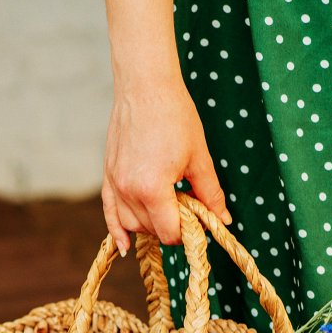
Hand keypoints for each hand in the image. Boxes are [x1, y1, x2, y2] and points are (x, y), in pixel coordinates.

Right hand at [101, 75, 232, 253]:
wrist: (145, 86)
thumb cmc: (175, 116)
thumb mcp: (198, 158)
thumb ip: (209, 194)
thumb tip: (222, 219)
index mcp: (152, 189)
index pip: (170, 232)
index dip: (188, 231)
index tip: (199, 217)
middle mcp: (129, 191)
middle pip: (152, 230)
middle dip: (172, 224)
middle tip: (188, 204)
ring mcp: (115, 184)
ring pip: (132, 225)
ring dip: (151, 225)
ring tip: (167, 207)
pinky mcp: (108, 176)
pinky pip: (109, 213)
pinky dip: (117, 231)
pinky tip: (125, 246)